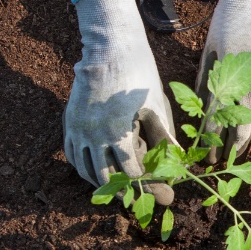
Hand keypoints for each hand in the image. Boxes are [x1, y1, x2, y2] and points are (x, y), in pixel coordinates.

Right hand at [63, 0, 175, 204]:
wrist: (110, 48)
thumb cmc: (139, 75)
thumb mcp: (156, 106)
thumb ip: (165, 138)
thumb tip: (180, 164)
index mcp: (117, 132)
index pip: (133, 173)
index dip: (151, 188)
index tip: (165, 197)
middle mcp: (94, 135)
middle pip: (106, 178)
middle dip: (125, 192)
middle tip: (140, 201)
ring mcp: (78, 128)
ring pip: (86, 170)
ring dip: (102, 184)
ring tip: (118, 191)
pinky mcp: (70, 121)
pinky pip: (72, 154)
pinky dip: (83, 168)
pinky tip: (95, 172)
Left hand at [196, 0, 250, 160]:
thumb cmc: (228, 23)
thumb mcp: (209, 53)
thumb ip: (205, 84)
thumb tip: (199, 110)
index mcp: (228, 85)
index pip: (217, 125)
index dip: (212, 145)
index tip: (207, 158)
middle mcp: (250, 90)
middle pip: (242, 130)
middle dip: (232, 149)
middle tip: (224, 162)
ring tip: (246, 148)